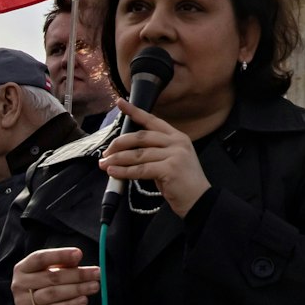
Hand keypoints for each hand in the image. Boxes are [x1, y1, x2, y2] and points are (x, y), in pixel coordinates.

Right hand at [11, 248, 100, 304]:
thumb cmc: (46, 290)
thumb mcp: (50, 274)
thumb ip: (62, 265)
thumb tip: (77, 256)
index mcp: (23, 268)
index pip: (40, 258)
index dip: (60, 255)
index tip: (79, 254)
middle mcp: (19, 284)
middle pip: (51, 276)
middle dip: (77, 274)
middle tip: (97, 273)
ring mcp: (22, 303)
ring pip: (53, 293)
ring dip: (77, 289)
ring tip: (94, 286)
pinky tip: (84, 301)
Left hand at [101, 98, 210, 217]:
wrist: (200, 201)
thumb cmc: (183, 183)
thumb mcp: (171, 160)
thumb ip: (155, 152)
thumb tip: (127, 153)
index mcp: (177, 137)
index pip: (153, 120)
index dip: (135, 111)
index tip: (120, 103)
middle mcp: (177, 142)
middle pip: (141, 137)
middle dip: (120, 144)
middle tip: (106, 152)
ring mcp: (174, 155)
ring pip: (138, 154)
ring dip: (118, 159)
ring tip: (104, 164)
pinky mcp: (170, 169)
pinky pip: (140, 169)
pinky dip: (124, 171)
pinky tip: (113, 172)